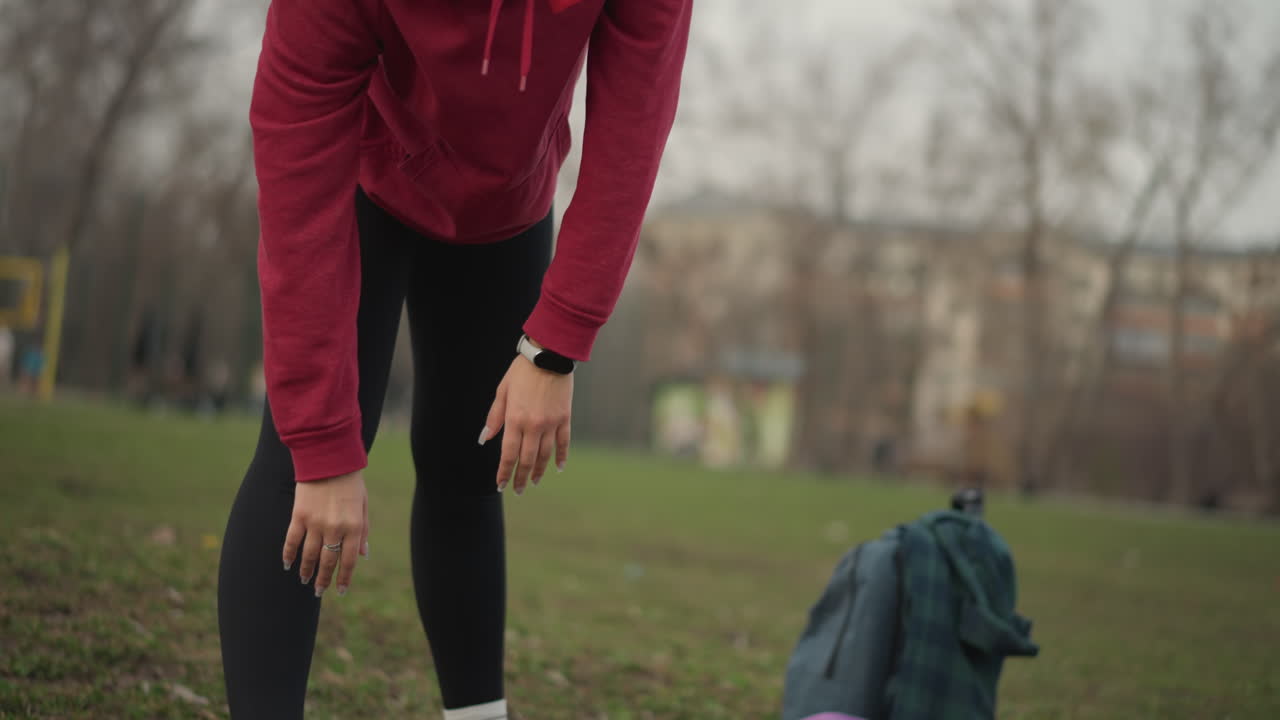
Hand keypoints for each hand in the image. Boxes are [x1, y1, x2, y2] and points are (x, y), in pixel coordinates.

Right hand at [283, 469, 368, 596]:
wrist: (329, 459)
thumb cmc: (350, 482)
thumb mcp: (363, 506)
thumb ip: (363, 532)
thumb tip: (363, 555)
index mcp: (354, 527)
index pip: (348, 561)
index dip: (343, 578)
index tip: (340, 591)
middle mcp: (335, 528)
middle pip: (327, 562)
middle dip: (323, 579)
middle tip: (318, 591)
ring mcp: (315, 523)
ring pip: (308, 555)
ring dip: (306, 570)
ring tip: (304, 580)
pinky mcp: (299, 515)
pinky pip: (292, 541)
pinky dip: (289, 554)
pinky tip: (288, 564)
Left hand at [481, 354, 572, 493]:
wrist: (549, 356)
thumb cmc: (521, 372)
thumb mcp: (502, 391)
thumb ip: (494, 417)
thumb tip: (484, 439)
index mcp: (515, 419)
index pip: (508, 454)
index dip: (504, 472)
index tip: (500, 485)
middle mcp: (533, 425)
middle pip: (527, 459)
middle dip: (521, 478)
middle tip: (518, 490)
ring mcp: (551, 423)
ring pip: (545, 455)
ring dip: (539, 471)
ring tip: (535, 482)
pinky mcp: (565, 418)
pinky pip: (563, 442)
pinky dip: (561, 456)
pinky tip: (557, 467)